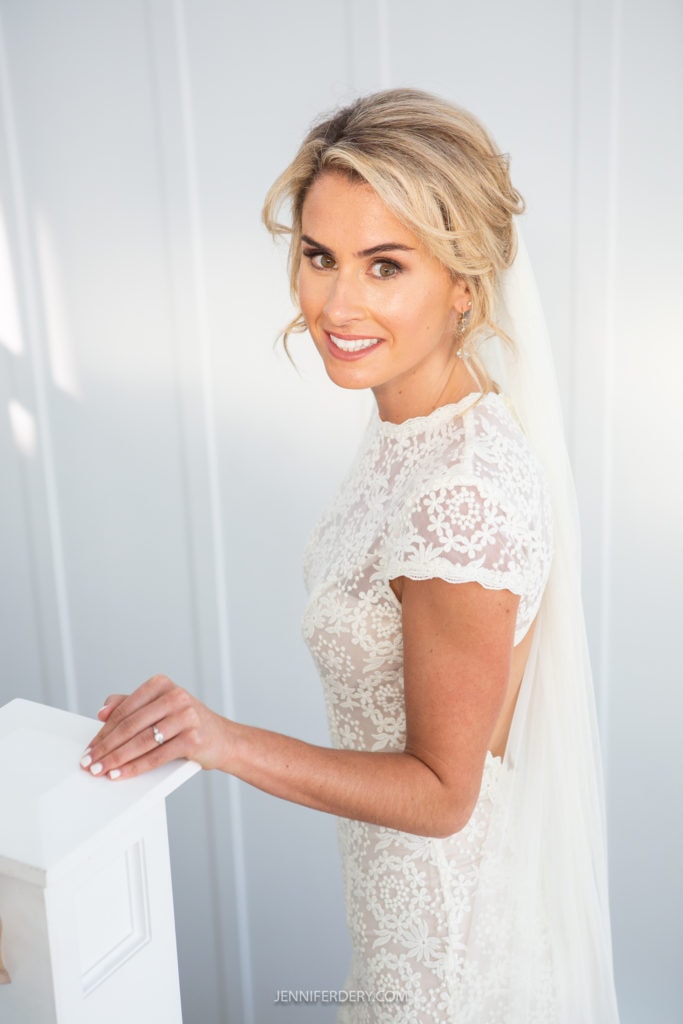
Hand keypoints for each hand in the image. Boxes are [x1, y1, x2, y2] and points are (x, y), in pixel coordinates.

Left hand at [79, 674, 226, 780]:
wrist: (225, 739)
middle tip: (88, 762)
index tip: (89, 747)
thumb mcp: (161, 707)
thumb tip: (102, 711)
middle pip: (130, 726)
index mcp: (163, 684)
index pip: (124, 709)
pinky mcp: (192, 738)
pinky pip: (156, 756)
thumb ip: (132, 704)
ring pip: (141, 742)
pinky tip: (120, 774)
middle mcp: (175, 696)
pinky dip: (134, 768)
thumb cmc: (187, 723)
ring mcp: (186, 716)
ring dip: (116, 759)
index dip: (103, 731)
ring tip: (100, 770)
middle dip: (105, 747)